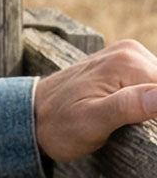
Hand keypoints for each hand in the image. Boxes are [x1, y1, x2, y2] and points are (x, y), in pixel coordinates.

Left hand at [34, 39, 156, 160]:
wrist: (33, 115)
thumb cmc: (59, 124)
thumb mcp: (92, 122)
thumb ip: (128, 106)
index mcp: (126, 63)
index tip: (139, 124)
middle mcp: (128, 52)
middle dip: (154, 110)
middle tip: (129, 125)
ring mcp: (125, 55)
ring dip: (152, 107)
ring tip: (127, 122)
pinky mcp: (122, 64)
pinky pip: (150, 82)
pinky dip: (148, 100)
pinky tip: (132, 115)